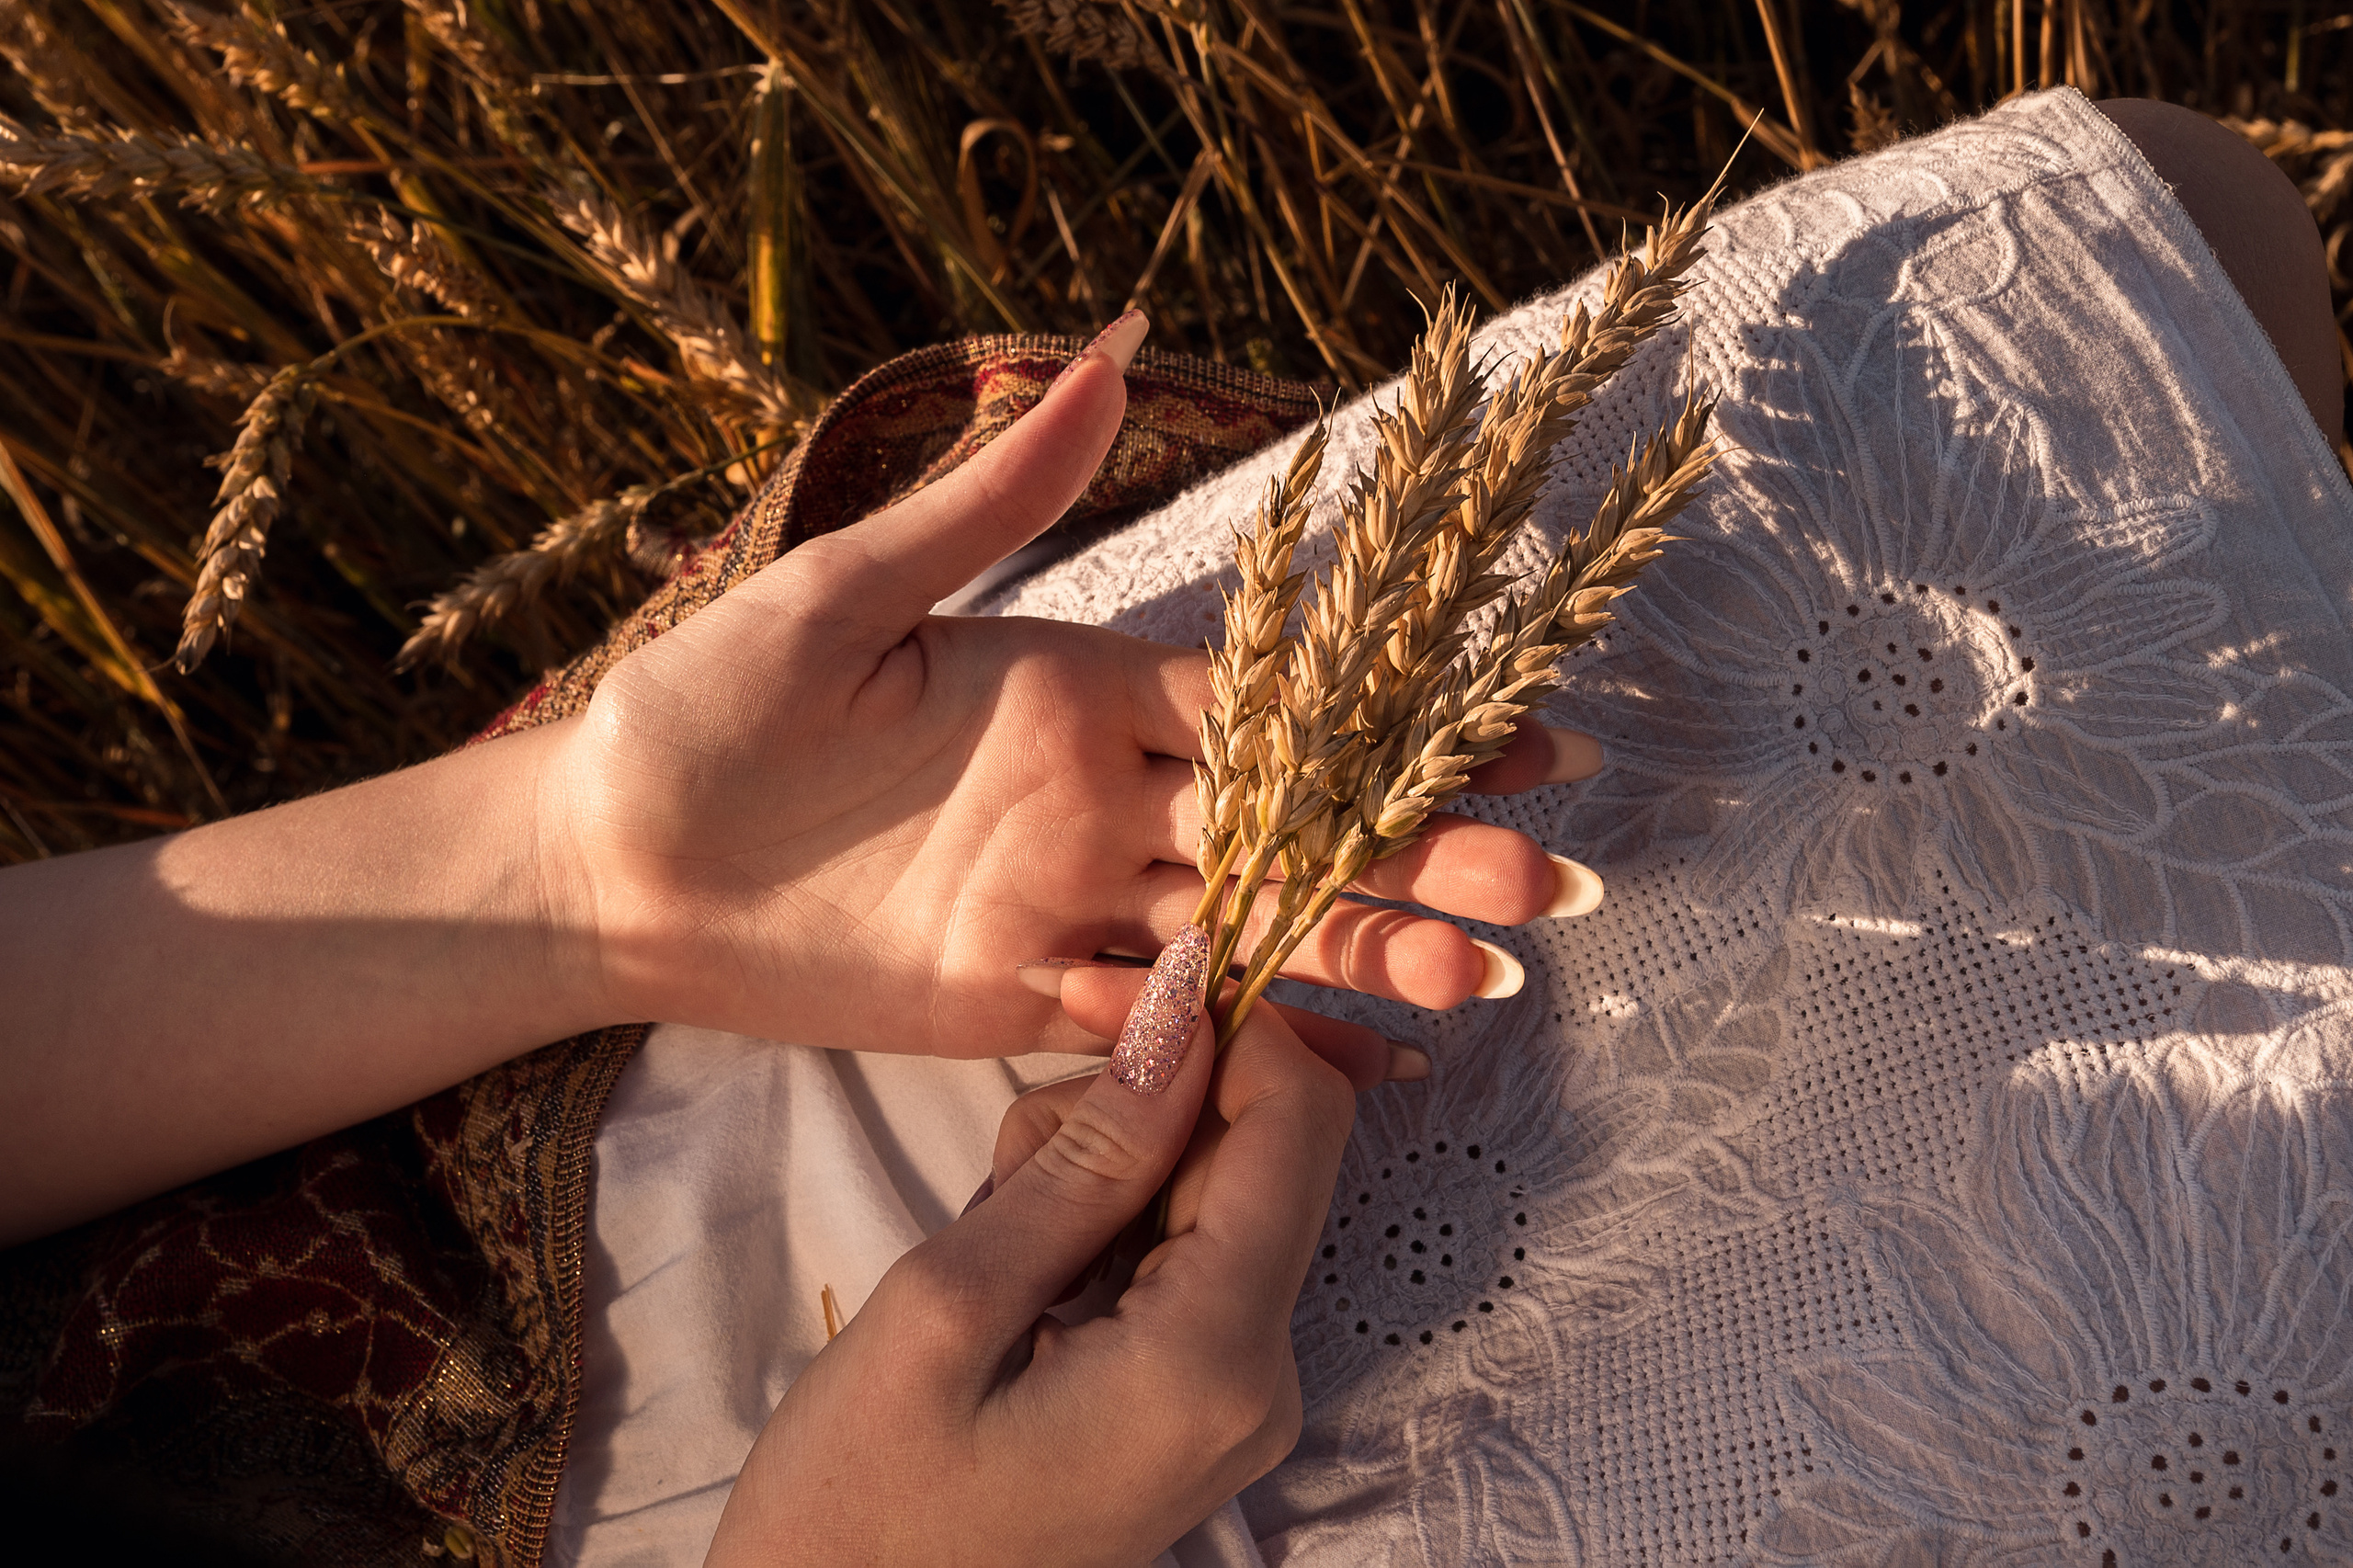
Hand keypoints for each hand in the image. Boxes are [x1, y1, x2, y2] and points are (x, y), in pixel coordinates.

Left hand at [549, 313, 1602, 1058]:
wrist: (606, 860)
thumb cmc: (704, 706)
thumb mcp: (843, 589)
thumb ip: (993, 498)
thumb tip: (1112, 343)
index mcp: (1078, 683)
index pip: (1270, 702)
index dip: (1392, 721)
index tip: (1522, 735)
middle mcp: (1097, 793)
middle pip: (1286, 824)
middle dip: (1415, 852)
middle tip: (1546, 891)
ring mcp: (1065, 901)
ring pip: (1243, 927)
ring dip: (1359, 952)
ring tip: (1482, 986)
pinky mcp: (1016, 996)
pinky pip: (1151, 1019)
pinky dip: (1246, 1038)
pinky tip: (1353, 1062)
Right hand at [704, 942, 1352, 1565]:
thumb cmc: (860, 1498)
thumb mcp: (950, 1302)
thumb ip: (1088, 1159)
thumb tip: (1184, 1019)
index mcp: (1214, 1357)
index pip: (1299, 1124)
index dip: (1227, 1028)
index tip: (1116, 1001)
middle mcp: (1261, 1379)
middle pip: (1260, 1152)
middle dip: (1144, 1110)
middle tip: (1009, 1168)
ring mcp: (1237, 1397)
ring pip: (1215, 1193)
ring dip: (1109, 1169)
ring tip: (996, 1235)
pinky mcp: (1199, 1400)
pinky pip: (1188, 1255)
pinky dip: (1108, 1225)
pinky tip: (1020, 1271)